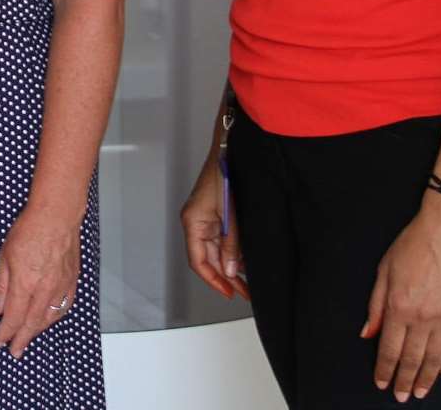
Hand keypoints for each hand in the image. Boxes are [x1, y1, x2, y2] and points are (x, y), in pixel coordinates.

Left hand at [0, 204, 82, 359]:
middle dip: (21, 339)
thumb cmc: (30, 230)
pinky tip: (48, 320)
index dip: (6, 333)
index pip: (13, 318)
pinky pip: (64, 307)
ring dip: (37, 330)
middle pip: (31, 324)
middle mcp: (44, 290)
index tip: (0, 341)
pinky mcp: (72, 281)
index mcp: (24, 284)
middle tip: (15, 351)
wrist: (56, 216)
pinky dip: (54, 317)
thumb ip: (2, 285)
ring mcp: (60, 287)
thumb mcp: (4, 256)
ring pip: (49, 318)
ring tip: (28, 336)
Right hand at [181, 151, 247, 299]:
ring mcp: (205, 218)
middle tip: (243, 292)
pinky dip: (231, 252)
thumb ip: (230, 244)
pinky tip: (243, 260)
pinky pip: (220, 239)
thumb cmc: (224, 172)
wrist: (229, 148)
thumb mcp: (231, 214)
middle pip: (207, 259)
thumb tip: (229, 270)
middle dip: (225, 277)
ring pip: (215, 251)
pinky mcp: (215, 213)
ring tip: (247, 281)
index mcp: (193, 222)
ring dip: (229, 266)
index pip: (198, 261)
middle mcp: (196, 222)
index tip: (228, 293)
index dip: (213, 280)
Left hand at [362, 196, 440, 401]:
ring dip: (427, 377)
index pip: (390, 349)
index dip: (385, 369)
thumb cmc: (413, 245)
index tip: (382, 383)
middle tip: (402, 396)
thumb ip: (375, 306)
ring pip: (436, 357)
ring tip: (421, 391)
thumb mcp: (383, 271)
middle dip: (405, 380)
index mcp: (399, 307)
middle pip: (412, 358)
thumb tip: (367, 334)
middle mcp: (423, 318)